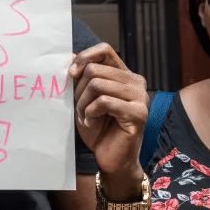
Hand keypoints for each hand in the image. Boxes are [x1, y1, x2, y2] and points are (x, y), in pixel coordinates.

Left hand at [68, 43, 147, 200]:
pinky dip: (90, 113)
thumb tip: (68, 56)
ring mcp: (140, 97)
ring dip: (82, 103)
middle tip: (79, 108)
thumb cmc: (97, 127)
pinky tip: (91, 123)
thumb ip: (81, 78)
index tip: (71, 73)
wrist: (111, 158)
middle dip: (79, 90)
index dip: (84, 57)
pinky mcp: (138, 113)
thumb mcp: (84, 98)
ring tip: (85, 117)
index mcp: (124, 74)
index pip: (105, 50)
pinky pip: (104, 102)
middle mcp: (136, 82)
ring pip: (97, 85)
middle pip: (95, 69)